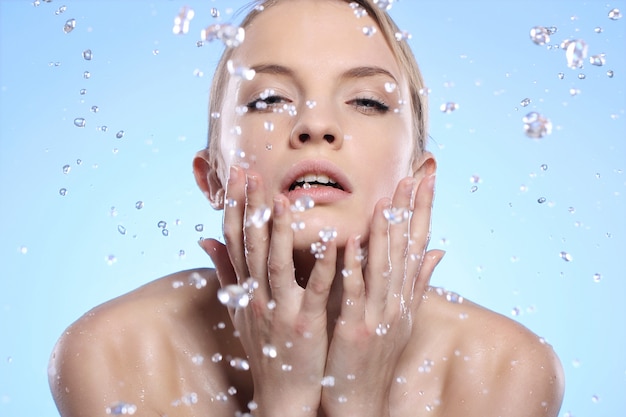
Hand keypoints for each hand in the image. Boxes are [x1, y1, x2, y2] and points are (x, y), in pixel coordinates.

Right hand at [200, 165, 336, 416]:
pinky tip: (332, 243)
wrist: (282, 393)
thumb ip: (226, 271)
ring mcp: (281, 311)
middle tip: (252, 173)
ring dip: (280, 233)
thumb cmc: (265, 347)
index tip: (237, 175)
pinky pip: (315, 292)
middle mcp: (258, 296)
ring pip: (277, 265)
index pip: (236, 240)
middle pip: (252, 245)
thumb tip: (204, 239)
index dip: (236, 207)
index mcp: (246, 289)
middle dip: (252, 208)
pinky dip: (323, 267)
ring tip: (284, 200)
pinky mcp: (305, 326)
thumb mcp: (239, 309)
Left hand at [321, 174, 443, 416]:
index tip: (426, 176)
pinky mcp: (356, 330)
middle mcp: (397, 301)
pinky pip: (354, 294)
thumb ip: (419, 281)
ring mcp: (379, 315)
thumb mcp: (403, 317)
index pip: (418, 242)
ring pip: (383, 267)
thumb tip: (440, 249)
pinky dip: (353, 268)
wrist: (362, 400)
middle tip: (413, 174)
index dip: (423, 208)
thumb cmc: (378, 354)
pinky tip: (350, 243)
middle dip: (410, 210)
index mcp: (406, 294)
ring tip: (386, 200)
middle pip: (406, 249)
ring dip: (386, 233)